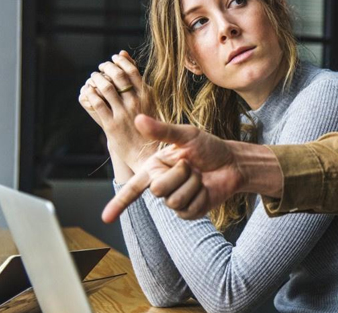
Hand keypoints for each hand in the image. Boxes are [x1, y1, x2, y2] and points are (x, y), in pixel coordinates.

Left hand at [78, 51, 156, 174]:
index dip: (120, 61)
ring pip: (106, 88)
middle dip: (106, 67)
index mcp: (148, 96)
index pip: (131, 70)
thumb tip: (124, 54)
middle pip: (117, 76)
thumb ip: (137, 80)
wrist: (147, 153)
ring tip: (94, 77)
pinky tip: (88, 91)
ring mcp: (123, 114)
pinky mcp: (111, 125)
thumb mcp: (149, 101)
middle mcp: (136, 103)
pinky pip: (97, 104)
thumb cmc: (149, 125)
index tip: (113, 59)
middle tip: (101, 67)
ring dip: (96, 79)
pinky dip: (90, 94)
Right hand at [101, 114, 248, 222]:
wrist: (232, 163)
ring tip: (199, 176)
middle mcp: (162, 185)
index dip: (118, 203)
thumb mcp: (187, 135)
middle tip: (191, 165)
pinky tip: (205, 188)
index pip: (133, 188)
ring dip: (192, 184)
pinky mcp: (189, 212)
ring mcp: (175, 200)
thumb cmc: (209, 147)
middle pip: (158, 189)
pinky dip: (200, 196)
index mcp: (155, 168)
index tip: (105, 218)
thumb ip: (162, 130)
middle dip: (179, 174)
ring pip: (174, 200)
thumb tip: (138, 119)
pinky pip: (188, 210)